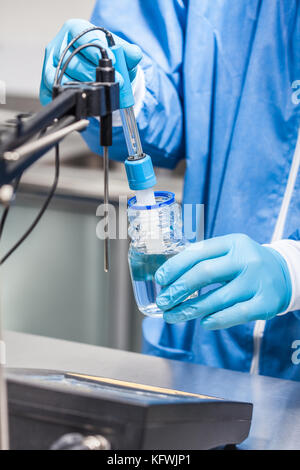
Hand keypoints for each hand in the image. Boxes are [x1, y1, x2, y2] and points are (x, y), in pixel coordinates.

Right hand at [40, 18, 141, 104]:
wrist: (97, 73)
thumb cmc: (105, 59)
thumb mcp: (120, 53)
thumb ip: (128, 53)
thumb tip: (135, 54)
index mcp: (76, 29)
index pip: (84, 37)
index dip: (99, 52)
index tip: (113, 63)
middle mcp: (60, 45)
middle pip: (74, 61)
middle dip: (96, 75)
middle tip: (113, 84)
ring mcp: (51, 64)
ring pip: (65, 78)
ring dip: (86, 88)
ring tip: (102, 92)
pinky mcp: (47, 82)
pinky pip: (56, 92)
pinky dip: (72, 96)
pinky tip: (86, 98)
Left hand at [155, 234, 291, 328]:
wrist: (284, 274)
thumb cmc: (245, 264)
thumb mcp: (229, 252)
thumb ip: (203, 259)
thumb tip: (168, 279)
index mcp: (233, 243)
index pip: (198, 252)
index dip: (175, 266)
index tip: (160, 279)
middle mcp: (246, 259)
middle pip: (204, 273)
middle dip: (178, 289)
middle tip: (162, 301)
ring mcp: (257, 282)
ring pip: (217, 298)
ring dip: (190, 310)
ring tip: (172, 316)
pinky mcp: (265, 303)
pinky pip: (235, 314)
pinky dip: (216, 320)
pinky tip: (203, 322)